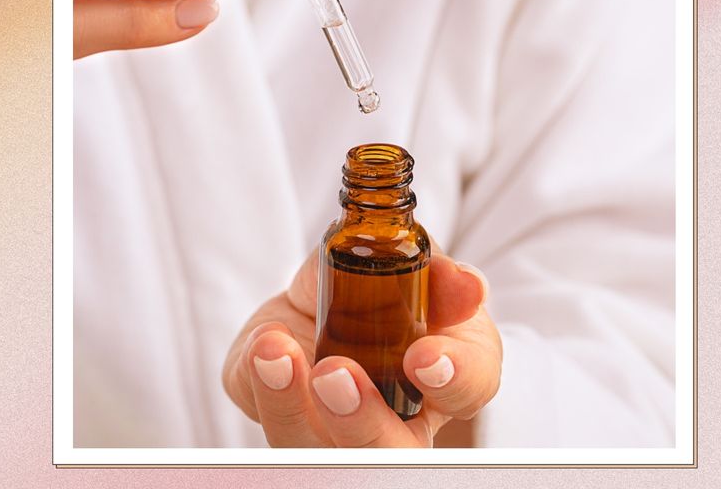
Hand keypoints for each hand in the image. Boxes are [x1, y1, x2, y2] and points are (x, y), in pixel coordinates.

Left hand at [222, 241, 500, 446]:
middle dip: (359, 421)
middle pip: (385, 452)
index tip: (424, 357)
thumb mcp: (414, 267)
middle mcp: (392, 423)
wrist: (326, 293)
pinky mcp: (278, 411)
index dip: (452, 380)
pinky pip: (260, 408)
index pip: (466, 392)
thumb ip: (434, 273)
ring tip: (274, 350)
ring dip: (288, 403)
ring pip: (311, 449)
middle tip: (334, 374)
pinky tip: (261, 344)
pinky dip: (254, 377)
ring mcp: (330, 429)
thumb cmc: (387, 289)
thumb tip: (465, 285)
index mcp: (441, 380)